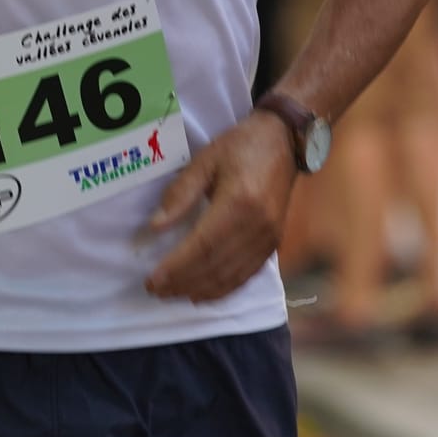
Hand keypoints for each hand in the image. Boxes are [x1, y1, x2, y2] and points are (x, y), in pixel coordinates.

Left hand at [144, 113, 296, 302]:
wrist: (284, 141)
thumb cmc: (241, 146)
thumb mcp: (205, 160)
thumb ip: (181, 194)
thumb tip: (156, 227)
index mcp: (238, 203)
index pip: (202, 246)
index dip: (177, 267)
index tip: (153, 280)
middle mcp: (257, 226)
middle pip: (215, 265)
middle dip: (183, 282)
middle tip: (157, 291)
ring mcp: (269, 238)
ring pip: (231, 275)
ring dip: (200, 289)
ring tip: (174, 295)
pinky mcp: (273, 243)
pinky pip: (247, 274)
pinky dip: (223, 288)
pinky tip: (203, 294)